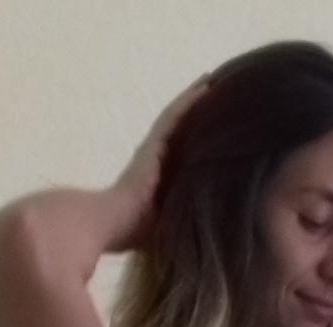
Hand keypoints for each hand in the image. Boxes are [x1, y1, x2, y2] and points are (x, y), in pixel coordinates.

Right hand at [110, 75, 212, 252]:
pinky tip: (206, 86)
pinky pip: (176, 116)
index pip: (185, 157)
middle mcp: (157, 160)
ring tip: (216, 82)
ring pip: (181, 120)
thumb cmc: (130, 233)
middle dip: (201, 118)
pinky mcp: (154, 143)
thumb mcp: (166, 227)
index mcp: (159, 181)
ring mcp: (154, 149)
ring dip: (197, 101)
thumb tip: (210, 238)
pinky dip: (190, 101)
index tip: (219, 133)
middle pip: (184, 133)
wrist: (109, 222)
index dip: (201, 143)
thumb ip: (182, 223)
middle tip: (224, 98)